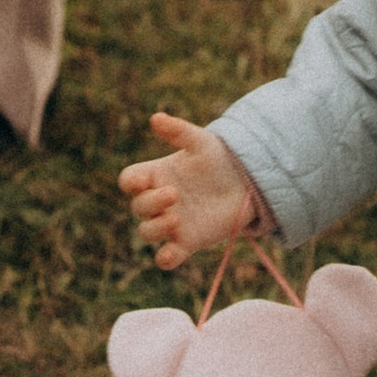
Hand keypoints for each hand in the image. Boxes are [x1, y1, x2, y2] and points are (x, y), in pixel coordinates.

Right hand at [121, 111, 261, 272]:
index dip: (130, 182)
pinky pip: (167, 257)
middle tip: (175, 194)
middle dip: (151, 203)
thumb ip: (179, 131)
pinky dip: (165, 259)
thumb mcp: (201, 141)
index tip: (143, 180)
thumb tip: (155, 118)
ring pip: (147, 232)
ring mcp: (171, 223)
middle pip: (138, 207)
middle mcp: (159, 200)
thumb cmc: (219, 158)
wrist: (247, 181)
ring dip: (155, 228)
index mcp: (156, 174)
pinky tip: (171, 254)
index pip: (129, 180)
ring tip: (177, 217)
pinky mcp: (187, 242)